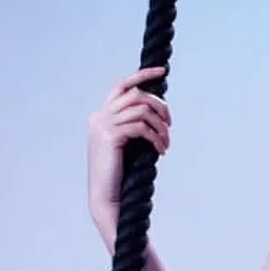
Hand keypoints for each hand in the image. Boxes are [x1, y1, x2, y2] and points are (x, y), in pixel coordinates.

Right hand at [87, 66, 170, 220]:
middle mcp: (99, 116)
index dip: (142, 75)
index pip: (122, 86)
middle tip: (170, 125)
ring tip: (166, 145)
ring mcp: (102, 125)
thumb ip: (134, 126)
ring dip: (161, 127)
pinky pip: (141, 127)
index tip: (162, 71)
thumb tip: (156, 110)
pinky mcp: (110, 136)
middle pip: (136, 95)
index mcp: (101, 116)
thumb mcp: (127, 146)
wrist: (107, 199)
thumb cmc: (121, 176)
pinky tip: (161, 151)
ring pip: (142, 110)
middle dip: (159, 107)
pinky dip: (156, 138)